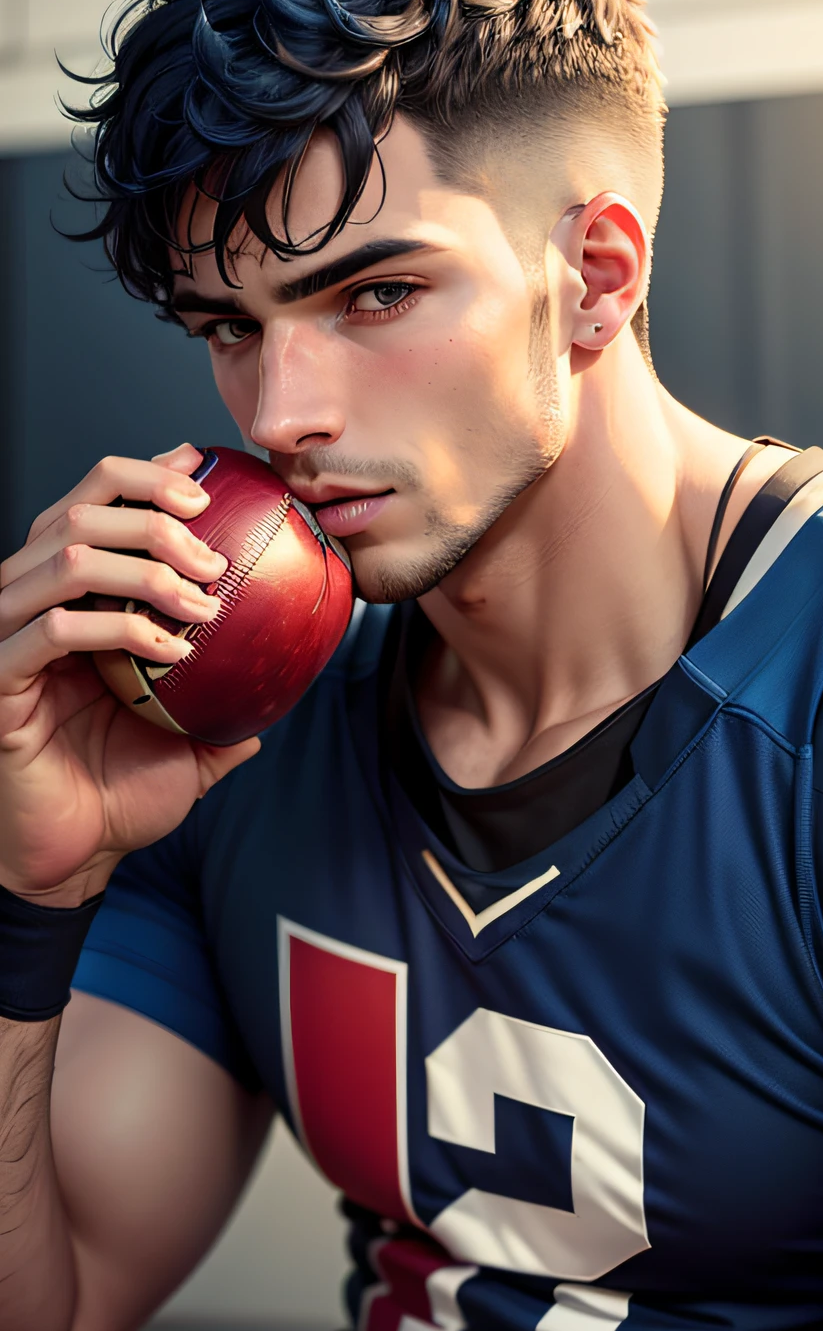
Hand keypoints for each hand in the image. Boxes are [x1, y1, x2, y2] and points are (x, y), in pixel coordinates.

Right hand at [0, 442, 259, 903]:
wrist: (77, 855)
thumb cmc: (121, 787)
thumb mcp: (192, 726)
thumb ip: (230, 689)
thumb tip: (287, 668)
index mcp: (69, 591)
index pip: (96, 498)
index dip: (148, 475)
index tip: (207, 480)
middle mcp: (32, 600)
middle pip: (83, 511)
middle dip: (159, 518)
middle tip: (217, 558)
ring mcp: (9, 636)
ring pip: (69, 558)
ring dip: (149, 569)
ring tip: (206, 604)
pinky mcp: (0, 680)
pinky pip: (57, 630)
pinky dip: (123, 628)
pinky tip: (173, 652)